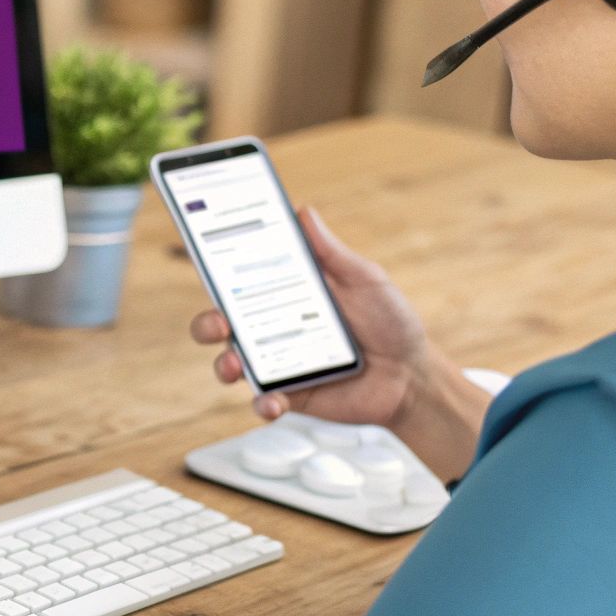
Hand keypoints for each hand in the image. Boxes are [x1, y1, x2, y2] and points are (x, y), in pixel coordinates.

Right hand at [188, 206, 491, 481]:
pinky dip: (263, 403)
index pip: (239, 280)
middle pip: (222, 323)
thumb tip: (303, 212)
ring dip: (224, 364)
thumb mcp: (364, 278)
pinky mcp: (290, 395)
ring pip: (232, 364)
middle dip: (207, 322)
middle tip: (218, 322)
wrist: (413, 376)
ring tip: (234, 364)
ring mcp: (278, 363)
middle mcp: (273, 327)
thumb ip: (330, 251)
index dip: (215, 270)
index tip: (201, 259)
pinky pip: (265, 402)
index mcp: (284, 293)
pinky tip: (274, 401)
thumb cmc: (390, 321)